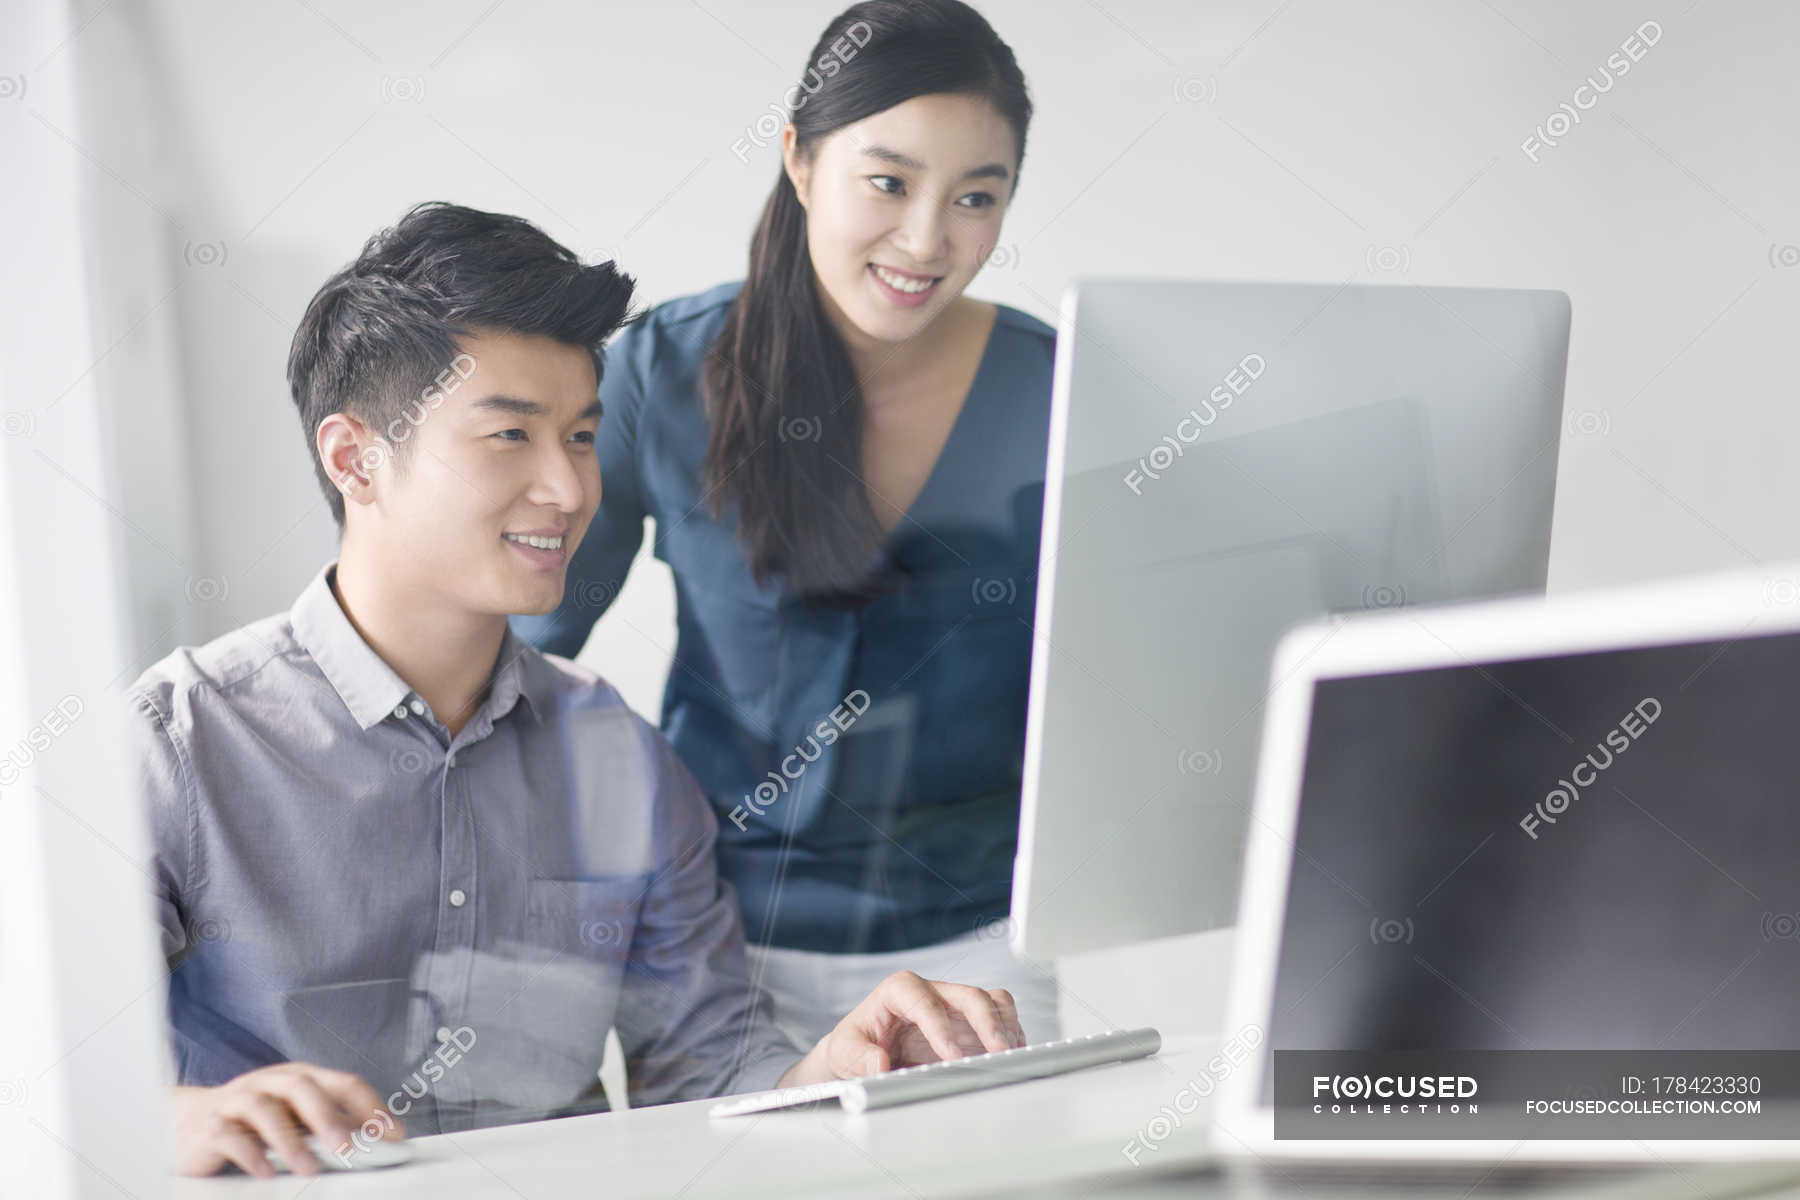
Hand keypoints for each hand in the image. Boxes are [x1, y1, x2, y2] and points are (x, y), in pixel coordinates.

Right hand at [169, 1062, 402, 1176]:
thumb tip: (376, 1146)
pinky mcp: (208, 1127)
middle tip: (349, 1148)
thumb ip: (329, 1129)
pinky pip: (228, 1136)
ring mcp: (236, 1101)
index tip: (394, 1135)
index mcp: (299, 1078)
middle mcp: (269, 1082)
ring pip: (263, 1110)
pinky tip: (265, 1173)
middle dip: (328, 1117)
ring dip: (289, 1140)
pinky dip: (249, 1153)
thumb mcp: (296, 1122)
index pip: (343, 1083)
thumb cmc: (255, 1124)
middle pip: (301, 1087)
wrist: (186, 1125)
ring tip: (308, 1168)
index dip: (371, 1107)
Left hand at [780, 970, 1026, 1086]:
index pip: (925, 1003)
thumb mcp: (844, 1050)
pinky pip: (1001, 1017)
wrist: (865, 1051)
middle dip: (988, 1022)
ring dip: (1005, 1025)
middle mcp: (932, 992)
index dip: (941, 1029)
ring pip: (992, 1000)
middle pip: (969, 995)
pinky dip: (1011, 1035)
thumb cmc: (855, 1045)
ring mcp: (955, 1006)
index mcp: (899, 990)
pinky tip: (1012, 1055)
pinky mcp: (971, 1022)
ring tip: (1011, 1054)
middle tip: (999, 1052)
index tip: (952, 1057)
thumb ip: (859, 1057)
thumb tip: (879, 1065)